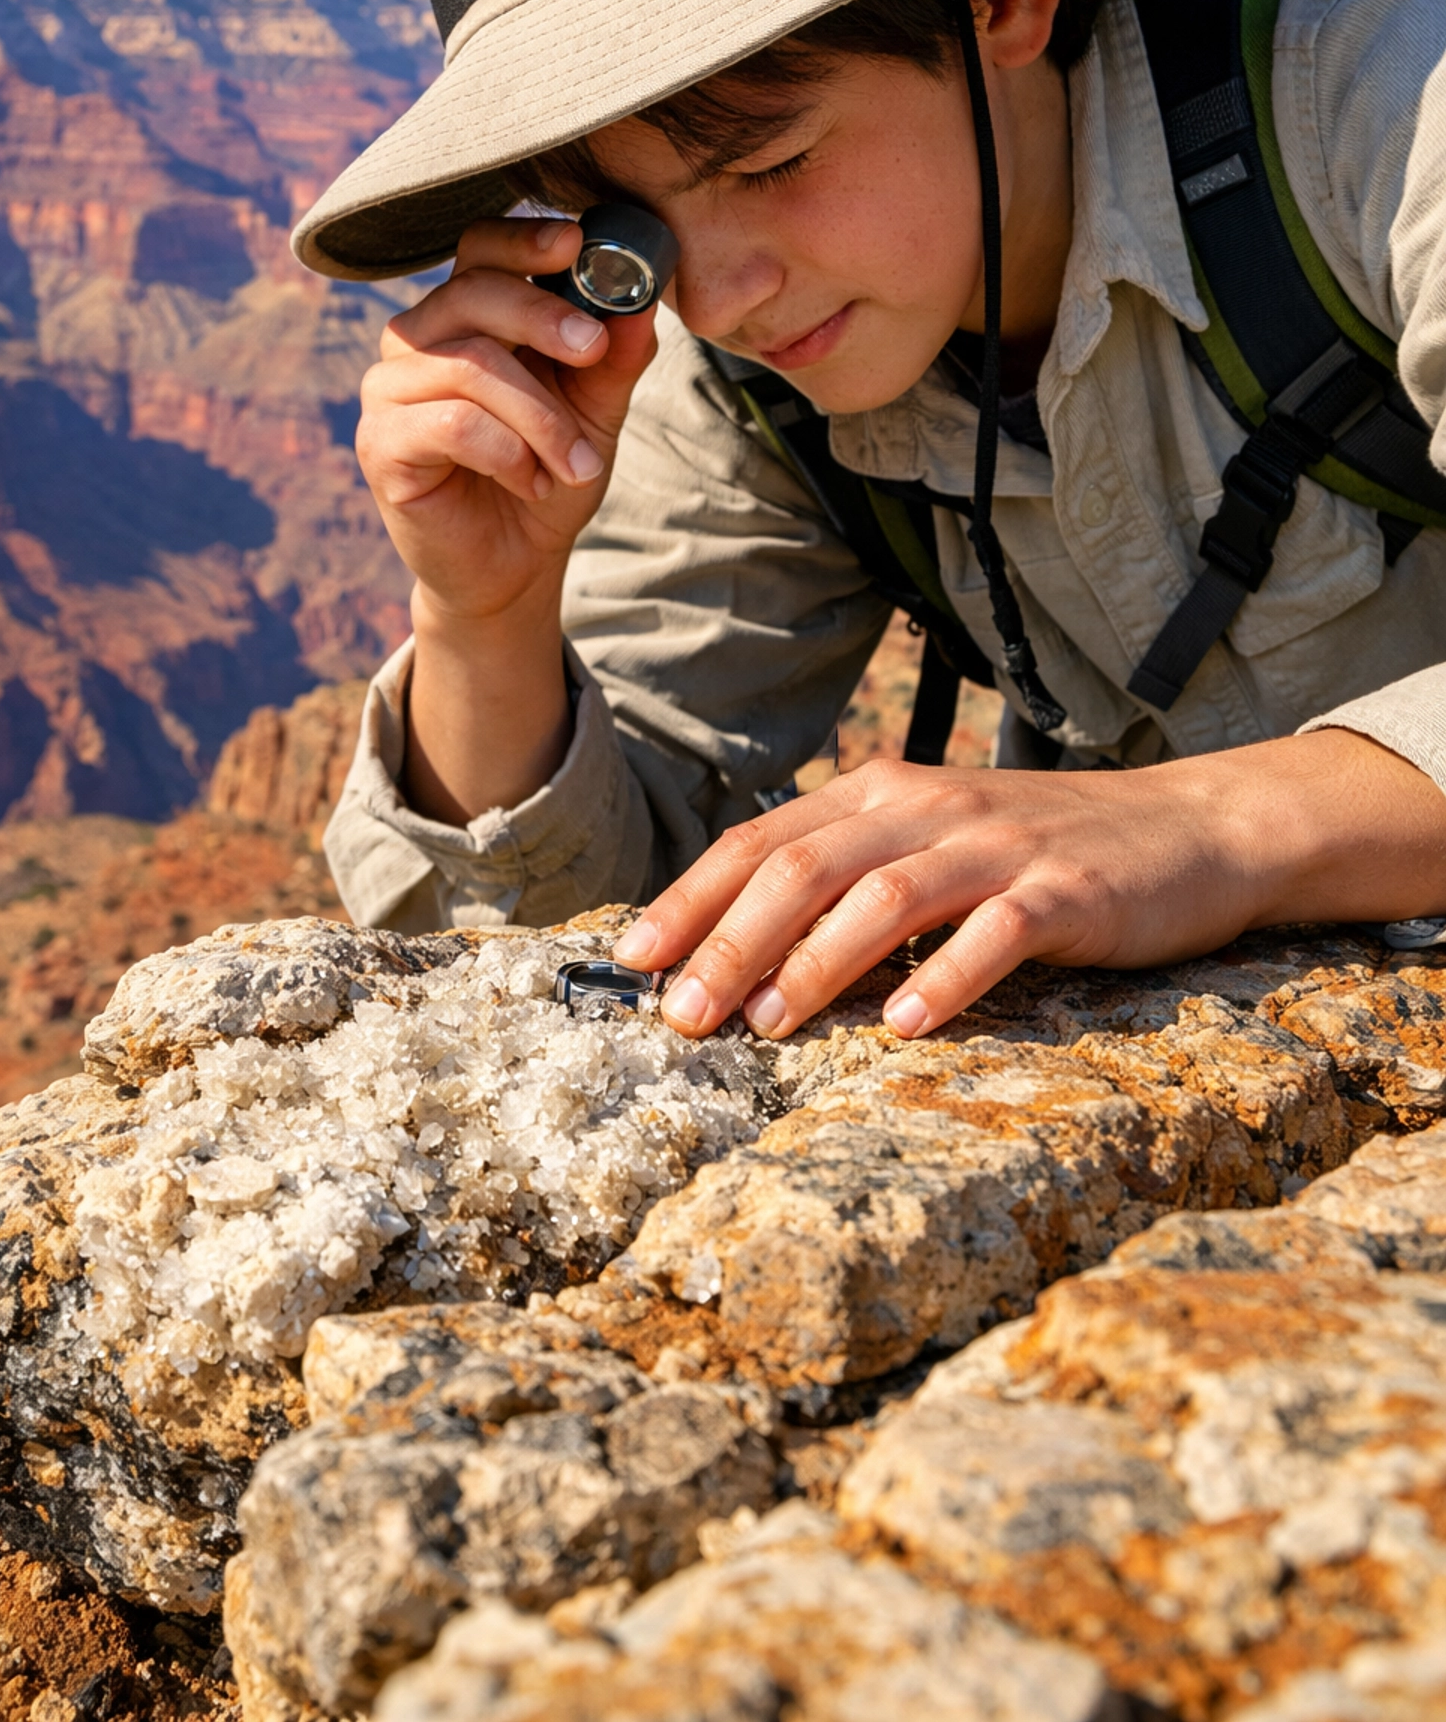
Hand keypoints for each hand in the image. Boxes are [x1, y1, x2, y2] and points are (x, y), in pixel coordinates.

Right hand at [356, 217, 658, 622]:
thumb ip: (613, 358)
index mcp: (465, 315)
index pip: (479, 249)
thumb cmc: (547, 474)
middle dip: (544, 317)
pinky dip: (507, 453)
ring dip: (539, 416)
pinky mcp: (379, 443)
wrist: (514, 564)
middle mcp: (416, 341)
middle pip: (471, 293)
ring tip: (575, 463)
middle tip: (594, 350)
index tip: (576, 243)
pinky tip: (530, 483)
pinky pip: (451, 423)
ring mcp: (388, 390)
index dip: (523, 239)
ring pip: (469, 365)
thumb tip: (639, 304)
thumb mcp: (595, 411)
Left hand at [611, 731, 1445, 1040]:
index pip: (764, 840)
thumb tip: (742, 952)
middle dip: (730, 942)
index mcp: (881, 792)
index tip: (631, 958)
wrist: (1189, 827)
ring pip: (884, 896)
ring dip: (816, 963)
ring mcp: (997, 848)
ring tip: (766, 1025)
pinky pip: (993, 934)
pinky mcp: (1064, 893)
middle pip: (804, 869)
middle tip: (681, 1017)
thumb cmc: (1039, 852)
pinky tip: (905, 1029)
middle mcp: (928, 807)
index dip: (691, 897)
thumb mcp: (932, 844)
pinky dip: (944, 980)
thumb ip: (849, 879)